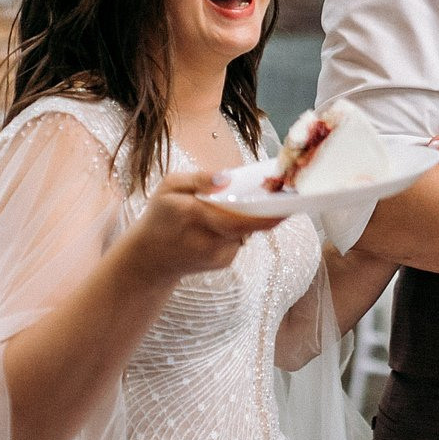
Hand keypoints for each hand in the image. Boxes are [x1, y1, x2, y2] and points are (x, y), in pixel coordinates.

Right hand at [127, 171, 285, 278]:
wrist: (150, 259)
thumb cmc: (160, 217)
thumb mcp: (169, 187)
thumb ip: (198, 179)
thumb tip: (227, 177)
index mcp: (194, 215)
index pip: (239, 218)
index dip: (268, 213)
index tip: (288, 202)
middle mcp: (209, 240)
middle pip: (251, 225)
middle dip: (267, 211)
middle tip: (278, 195)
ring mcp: (219, 255)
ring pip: (247, 230)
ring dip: (247, 218)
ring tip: (233, 207)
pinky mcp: (224, 262)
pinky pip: (240, 239)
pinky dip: (237, 229)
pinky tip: (221, 224)